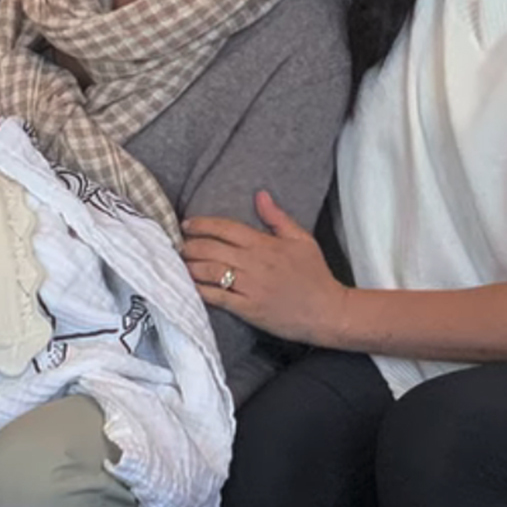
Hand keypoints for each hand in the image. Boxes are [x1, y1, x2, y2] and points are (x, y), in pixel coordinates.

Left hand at [180, 191, 347, 345]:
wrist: (328, 311)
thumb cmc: (315, 275)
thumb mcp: (302, 239)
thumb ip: (277, 217)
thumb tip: (260, 195)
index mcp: (265, 244)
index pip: (225, 228)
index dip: (201, 224)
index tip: (186, 224)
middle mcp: (254, 263)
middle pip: (211, 248)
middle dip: (189, 245)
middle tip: (178, 245)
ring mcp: (250, 287)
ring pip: (209, 271)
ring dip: (190, 265)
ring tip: (179, 263)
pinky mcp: (248, 309)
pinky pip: (217, 298)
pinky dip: (200, 290)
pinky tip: (188, 285)